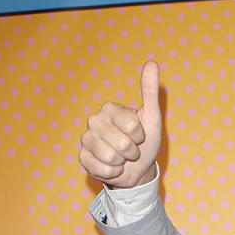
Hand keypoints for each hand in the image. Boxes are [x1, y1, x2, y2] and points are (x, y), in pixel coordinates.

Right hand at [78, 60, 161, 187]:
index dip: (140, 136)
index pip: (132, 125)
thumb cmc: (144, 142)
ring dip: (122, 163)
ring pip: (111, 157)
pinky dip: (112, 172)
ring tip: (121, 158)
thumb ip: (149, 91)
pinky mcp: (83, 158)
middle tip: (131, 150)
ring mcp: (86, 139)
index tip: (140, 136)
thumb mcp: (152, 117)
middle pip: (122, 143)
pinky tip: (112, 167)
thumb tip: (152, 62)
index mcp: (110, 108)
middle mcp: (94, 120)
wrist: (136, 169)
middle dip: (132, 152)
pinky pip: (101, 168)